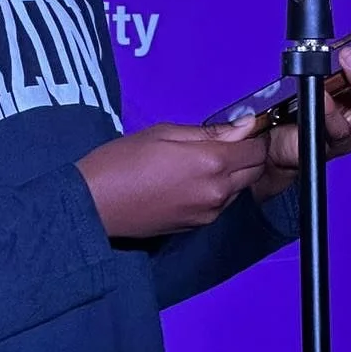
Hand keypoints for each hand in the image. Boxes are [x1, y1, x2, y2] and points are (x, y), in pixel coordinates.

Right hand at [77, 120, 268, 239]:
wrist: (95, 204)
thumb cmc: (122, 160)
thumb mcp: (164, 133)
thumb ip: (209, 132)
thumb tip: (245, 125)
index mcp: (211, 162)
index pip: (256, 149)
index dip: (253, 135)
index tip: (241, 128)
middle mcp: (217, 191)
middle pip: (255, 171)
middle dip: (248, 154)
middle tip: (225, 141)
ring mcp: (209, 213)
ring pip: (239, 189)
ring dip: (232, 174)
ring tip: (202, 161)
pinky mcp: (198, 226)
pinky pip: (220, 204)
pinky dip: (217, 190)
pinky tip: (191, 181)